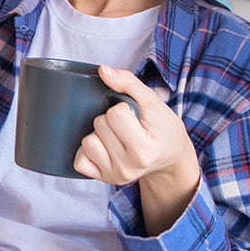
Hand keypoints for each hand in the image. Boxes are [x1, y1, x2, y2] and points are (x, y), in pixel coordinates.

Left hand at [73, 65, 199, 234]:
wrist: (170, 158)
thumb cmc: (163, 129)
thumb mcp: (154, 102)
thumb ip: (129, 83)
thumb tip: (103, 71)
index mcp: (144, 150)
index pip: (115, 114)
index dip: (123, 108)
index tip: (135, 116)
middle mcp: (128, 167)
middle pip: (100, 125)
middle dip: (111, 119)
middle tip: (128, 127)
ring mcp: (115, 176)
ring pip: (87, 141)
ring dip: (99, 133)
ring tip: (118, 137)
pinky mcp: (104, 179)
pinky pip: (79, 161)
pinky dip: (88, 151)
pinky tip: (105, 148)